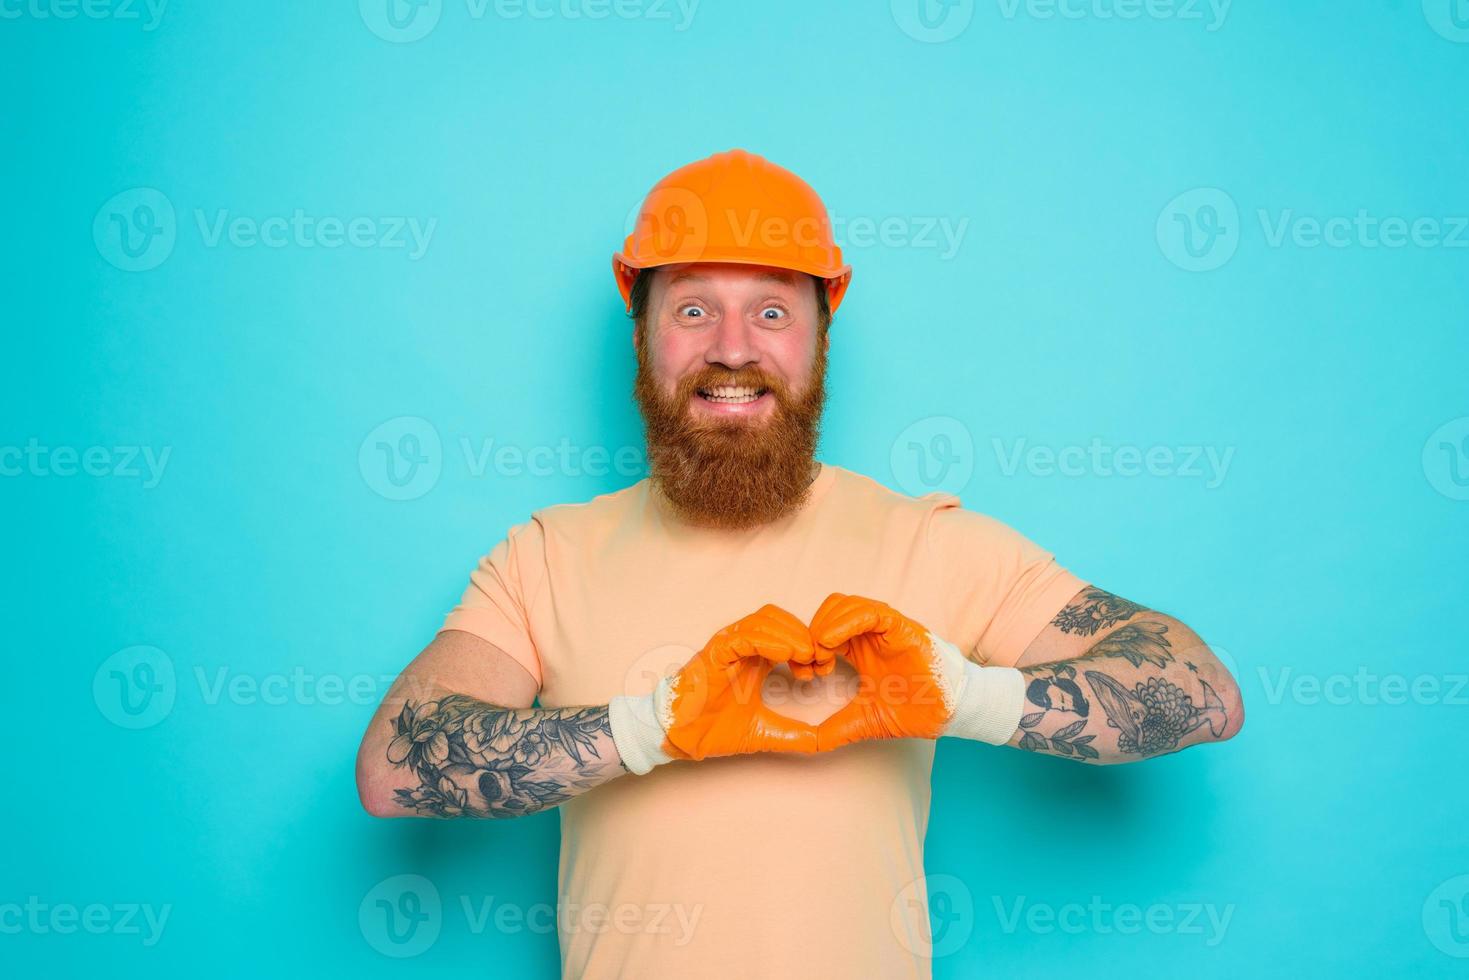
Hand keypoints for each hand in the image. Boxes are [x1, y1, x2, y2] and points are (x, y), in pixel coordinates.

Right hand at [660, 604, 830, 759]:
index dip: (810, 646)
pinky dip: (768, 640)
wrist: (683, 737)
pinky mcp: (716, 651)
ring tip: (806, 657)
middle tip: (819, 662)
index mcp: (756, 658)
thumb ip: (796, 734)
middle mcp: (743, 646)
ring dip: (791, 635)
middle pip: (781, 619)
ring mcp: (728, 645)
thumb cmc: (714, 729)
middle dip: (805, 636)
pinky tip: (785, 656)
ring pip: (766, 619)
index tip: (823, 670)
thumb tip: (824, 743)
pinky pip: (745, 635)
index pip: (790, 633)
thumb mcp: (767, 731)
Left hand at [808, 593, 958, 750]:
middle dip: (812, 632)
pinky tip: (831, 643)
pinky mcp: (901, 627)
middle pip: (829, 609)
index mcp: (858, 648)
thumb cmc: (913, 711)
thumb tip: (806, 745)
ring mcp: (885, 627)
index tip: (805, 673)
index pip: (823, 628)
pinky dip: (845, 622)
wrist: (947, 714)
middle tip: (810, 663)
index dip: (807, 646)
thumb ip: (833, 730)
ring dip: (825, 626)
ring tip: (821, 655)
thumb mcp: (862, 720)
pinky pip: (870, 613)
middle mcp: (870, 633)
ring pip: (845, 604)